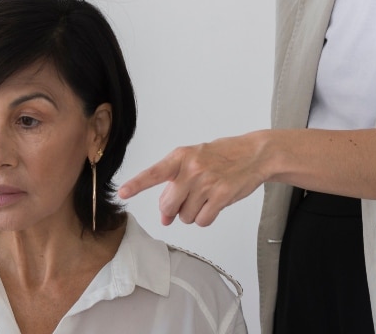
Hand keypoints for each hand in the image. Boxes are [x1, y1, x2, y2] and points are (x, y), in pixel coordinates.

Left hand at [118, 133, 267, 226]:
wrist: (254, 154)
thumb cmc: (221, 156)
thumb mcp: (194, 160)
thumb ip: (175, 184)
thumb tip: (165, 217)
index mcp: (180, 157)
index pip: (153, 173)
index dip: (136, 184)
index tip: (122, 193)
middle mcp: (191, 169)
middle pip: (168, 205)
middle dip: (173, 209)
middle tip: (186, 200)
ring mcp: (207, 183)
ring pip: (186, 216)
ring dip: (193, 213)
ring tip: (205, 196)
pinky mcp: (221, 196)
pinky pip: (203, 221)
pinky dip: (206, 217)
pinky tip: (214, 203)